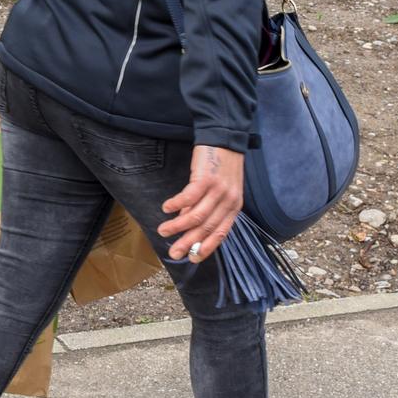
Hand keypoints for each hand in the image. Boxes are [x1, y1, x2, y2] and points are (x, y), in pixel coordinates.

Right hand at [158, 146, 244, 261]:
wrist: (224, 138)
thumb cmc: (221, 164)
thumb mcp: (219, 189)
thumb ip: (204, 207)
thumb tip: (184, 222)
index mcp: (234, 207)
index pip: (221, 233)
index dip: (206, 247)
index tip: (193, 258)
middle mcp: (228, 201)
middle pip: (206, 228)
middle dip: (188, 243)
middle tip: (173, 253)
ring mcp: (218, 190)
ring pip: (196, 216)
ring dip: (177, 226)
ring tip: (163, 230)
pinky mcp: (206, 178)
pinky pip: (188, 197)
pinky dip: (176, 205)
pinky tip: (166, 208)